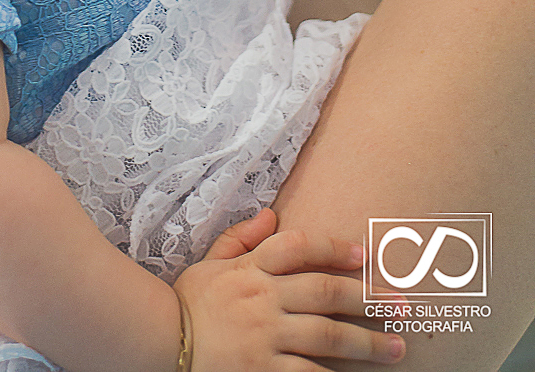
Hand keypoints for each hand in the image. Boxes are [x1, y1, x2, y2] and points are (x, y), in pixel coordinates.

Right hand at [175, 222, 405, 369]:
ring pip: (326, 337)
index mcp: (249, 270)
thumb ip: (239, 239)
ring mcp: (263, 338)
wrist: (159, 344)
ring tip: (397, 348)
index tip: (364, 254)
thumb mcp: (208, 264)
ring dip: (367, 343)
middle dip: (367, 298)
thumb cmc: (186, 305)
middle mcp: (261, 300)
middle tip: (403, 305)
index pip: (296, 248)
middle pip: (324, 292)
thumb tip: (272, 213)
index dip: (332, 248)